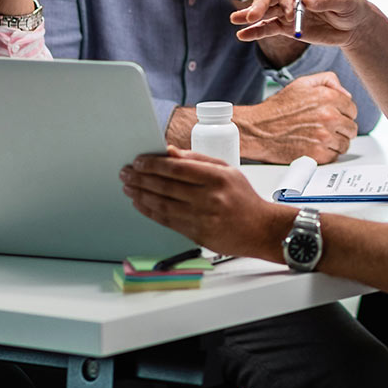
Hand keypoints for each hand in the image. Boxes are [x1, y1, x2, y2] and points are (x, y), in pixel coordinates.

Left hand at [120, 147, 290, 259]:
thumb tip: (170, 152)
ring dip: (141, 195)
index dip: (153, 164)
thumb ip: (197, 160)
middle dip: (141, 178)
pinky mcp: (197, 234)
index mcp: (217, 178)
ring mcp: (202, 218)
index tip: (139, 161)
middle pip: (166, 186)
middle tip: (127, 172)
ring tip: (129, 187)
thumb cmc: (244, 198)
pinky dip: (150, 212)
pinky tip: (140, 204)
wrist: (261, 229)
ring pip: (162, 205)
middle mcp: (209, 198)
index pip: (177, 168)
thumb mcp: (227, 170)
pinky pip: (167, 221)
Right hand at [232, 0, 377, 51]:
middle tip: (252, 16)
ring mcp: (288, 9)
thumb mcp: (346, 2)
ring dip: (251, 15)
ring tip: (235, 21)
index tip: (290, 13)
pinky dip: (256, 31)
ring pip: (266, 10)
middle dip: (260, 4)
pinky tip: (242, 35)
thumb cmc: (352, 7)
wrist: (354, 26)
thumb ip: (326, 0)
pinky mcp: (287, 26)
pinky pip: (268, 27)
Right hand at [236, 71, 357, 163]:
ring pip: (345, 143)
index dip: (342, 113)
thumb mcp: (301, 84)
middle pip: (351, 127)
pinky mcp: (318, 154)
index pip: (352, 109)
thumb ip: (327, 80)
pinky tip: (314, 146)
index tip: (333, 116)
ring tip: (319, 138)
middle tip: (326, 128)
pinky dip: (326, 153)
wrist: (258, 130)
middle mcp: (329, 116)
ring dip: (335, 142)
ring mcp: (324, 136)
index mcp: (327, 97)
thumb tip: (346, 93)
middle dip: (341, 128)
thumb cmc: (277, 109)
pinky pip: (334, 156)